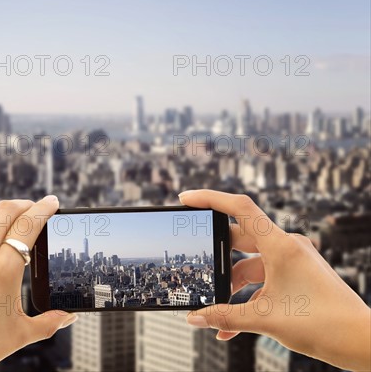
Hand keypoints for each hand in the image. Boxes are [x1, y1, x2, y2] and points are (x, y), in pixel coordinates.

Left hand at [0, 196, 77, 371]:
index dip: (44, 208)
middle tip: (31, 207)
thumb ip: (49, 321)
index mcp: (3, 268)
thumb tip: (68, 316)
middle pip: (3, 211)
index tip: (51, 202)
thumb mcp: (19, 334)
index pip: (29, 223)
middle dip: (21, 204)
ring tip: (3, 240)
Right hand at [180, 190, 370, 371]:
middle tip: (199, 268)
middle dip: (217, 258)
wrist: (361, 341)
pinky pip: (265, 280)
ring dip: (232, 285)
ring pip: (251, 264)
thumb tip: (194, 317)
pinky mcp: (298, 276)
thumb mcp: (264, 319)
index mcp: (281, 245)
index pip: (240, 208)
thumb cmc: (325, 323)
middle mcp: (288, 247)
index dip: (210, 199)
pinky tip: (234, 322)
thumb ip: (225, 316)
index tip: (186, 199)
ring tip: (217, 310)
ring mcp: (294, 261)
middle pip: (240, 238)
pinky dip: (248, 296)